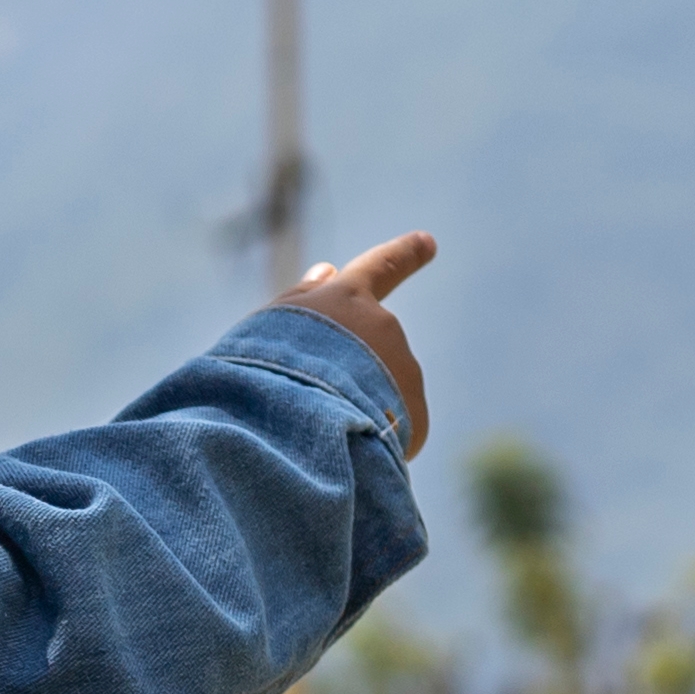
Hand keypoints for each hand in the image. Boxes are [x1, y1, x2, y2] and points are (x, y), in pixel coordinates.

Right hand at [279, 231, 437, 457]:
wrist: (293, 421)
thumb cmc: (266, 369)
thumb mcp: (271, 323)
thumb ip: (302, 297)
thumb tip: (328, 270)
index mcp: (344, 298)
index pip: (379, 268)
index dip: (403, 255)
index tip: (428, 242)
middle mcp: (381, 326)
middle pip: (367, 355)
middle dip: (352, 378)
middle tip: (315, 404)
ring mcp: (402, 368)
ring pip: (378, 397)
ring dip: (355, 413)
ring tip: (320, 430)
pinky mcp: (415, 412)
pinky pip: (392, 433)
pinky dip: (373, 443)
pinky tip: (344, 451)